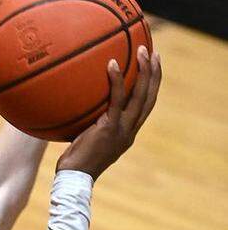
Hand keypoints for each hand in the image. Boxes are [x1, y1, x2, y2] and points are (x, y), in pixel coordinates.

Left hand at [56, 47, 161, 179]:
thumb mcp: (85, 140)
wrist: (73, 179)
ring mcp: (123, 129)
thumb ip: (89, 124)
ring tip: (144, 50)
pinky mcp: (110, 128)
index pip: (145, 106)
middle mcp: (130, 130)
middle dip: (154, 74)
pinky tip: (112, 64)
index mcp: (128, 133)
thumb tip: (75, 108)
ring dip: (145, 71)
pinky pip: (116, 100)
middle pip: (150, 97)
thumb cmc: (74, 162)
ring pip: (142, 96)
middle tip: (154, 52)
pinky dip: (116, 81)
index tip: (151, 68)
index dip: (151, 86)